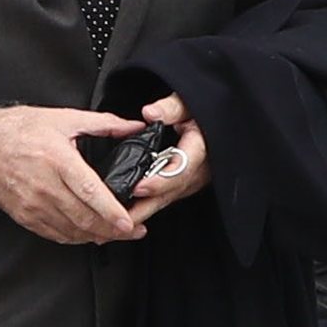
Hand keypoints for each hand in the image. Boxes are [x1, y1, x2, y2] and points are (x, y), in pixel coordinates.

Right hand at [0, 105, 146, 244]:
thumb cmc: (18, 130)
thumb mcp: (62, 118)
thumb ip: (103, 123)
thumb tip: (133, 126)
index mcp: (57, 160)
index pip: (90, 191)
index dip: (111, 211)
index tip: (128, 222)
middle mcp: (45, 186)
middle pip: (84, 217)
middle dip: (112, 230)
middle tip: (133, 230)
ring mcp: (34, 205)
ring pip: (72, 231)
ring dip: (96, 236)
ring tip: (116, 234)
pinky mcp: (25, 216)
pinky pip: (55, 235)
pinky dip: (76, 237)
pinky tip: (89, 233)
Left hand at [127, 92, 210, 226]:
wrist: (211, 125)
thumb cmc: (198, 113)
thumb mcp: (188, 103)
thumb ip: (171, 108)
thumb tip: (151, 113)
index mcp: (199, 149)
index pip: (181, 169)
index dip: (159, 180)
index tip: (139, 186)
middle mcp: (197, 171)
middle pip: (169, 193)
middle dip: (144, 207)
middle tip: (120, 217)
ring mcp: (189, 181)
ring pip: (165, 200)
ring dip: (141, 213)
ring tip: (116, 223)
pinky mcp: (181, 186)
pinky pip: (163, 199)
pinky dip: (144, 208)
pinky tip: (125, 216)